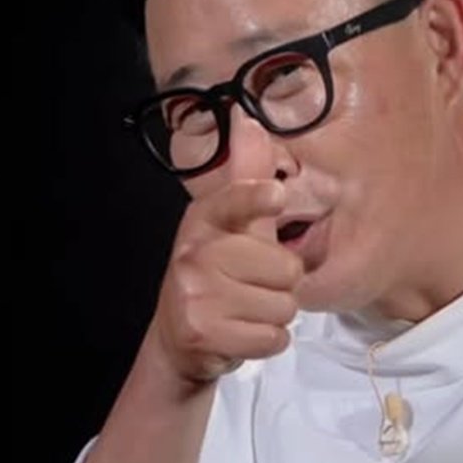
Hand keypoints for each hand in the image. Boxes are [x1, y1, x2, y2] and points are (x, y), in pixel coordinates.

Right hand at [147, 177, 300, 383]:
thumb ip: (247, 177)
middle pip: (285, 267)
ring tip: (246, 311)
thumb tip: (250, 121)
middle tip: (252, 287)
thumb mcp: (229, 225)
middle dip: (282, 283)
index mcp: (203, 219)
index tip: (276, 195)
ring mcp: (195, 295)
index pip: (233, 202)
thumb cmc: (214, 277)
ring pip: (283, 306)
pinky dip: (268, 341)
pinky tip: (243, 333)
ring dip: (274, 315)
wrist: (178, 340)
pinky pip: (272, 337)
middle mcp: (194, 253)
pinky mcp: (203, 333)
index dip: (257, 198)